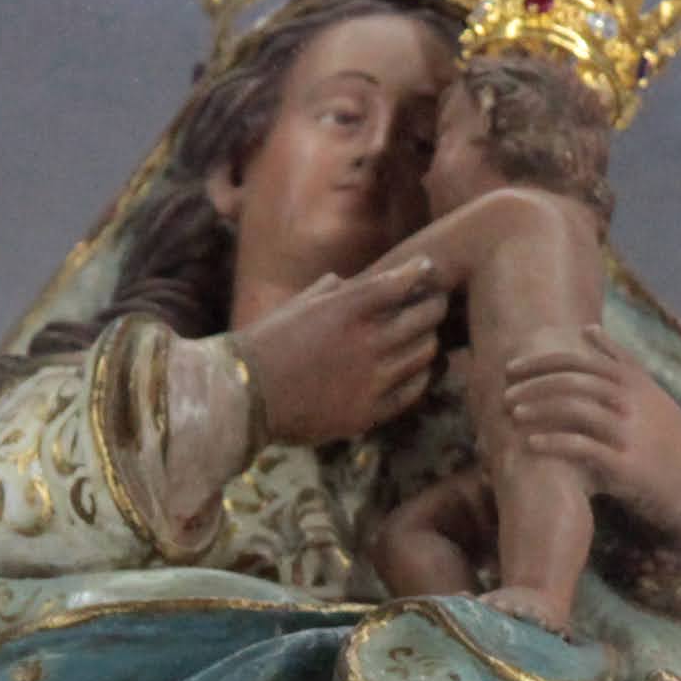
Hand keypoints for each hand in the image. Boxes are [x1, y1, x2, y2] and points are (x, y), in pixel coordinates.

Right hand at [231, 254, 448, 445]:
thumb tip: (349, 280)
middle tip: (436, 302)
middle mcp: (367, 341)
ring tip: (427, 336)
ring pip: (426, 352)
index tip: (427, 268)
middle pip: (424, 316)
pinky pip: (413, 390)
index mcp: (347, 308)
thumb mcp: (297, 305)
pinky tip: (417, 370)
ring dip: (429, 340)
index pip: (400, 282)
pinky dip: (420, 376)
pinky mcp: (370, 411)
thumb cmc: (266, 344)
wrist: (245, 396)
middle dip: (434, 305)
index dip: (419, 272)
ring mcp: (372, 379)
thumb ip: (329, 291)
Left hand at [499, 329, 680, 547]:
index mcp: (635, 381)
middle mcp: (633, 401)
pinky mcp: (627, 464)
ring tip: (512, 415)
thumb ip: (619, 361)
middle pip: (574, 380)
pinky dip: (554, 443)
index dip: (542, 362)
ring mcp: (630, 431)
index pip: (581, 360)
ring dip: (539, 409)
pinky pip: (584, 447)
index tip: (512, 368)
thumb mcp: (649, 392)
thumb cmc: (665, 438)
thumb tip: (589, 329)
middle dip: (534, 384)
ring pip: (577, 408)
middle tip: (505, 392)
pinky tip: (530, 445)